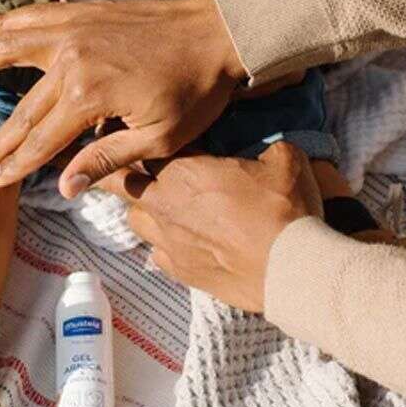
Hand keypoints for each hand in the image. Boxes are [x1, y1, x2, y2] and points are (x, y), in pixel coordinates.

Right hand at [0, 0, 245, 193]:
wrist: (217, 33)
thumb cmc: (195, 90)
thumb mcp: (160, 137)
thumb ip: (107, 159)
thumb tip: (62, 187)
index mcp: (88, 96)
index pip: (41, 140)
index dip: (14, 164)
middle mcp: (70, 61)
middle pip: (22, 107)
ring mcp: (73, 31)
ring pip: (10, 50)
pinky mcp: (81, 13)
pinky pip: (32, 16)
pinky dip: (3, 22)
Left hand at [97, 143, 321, 311]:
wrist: (288, 267)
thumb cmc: (282, 208)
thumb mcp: (283, 159)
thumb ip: (264, 148)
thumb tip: (267, 150)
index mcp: (183, 170)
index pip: (144, 146)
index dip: (143, 139)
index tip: (144, 135)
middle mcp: (165, 203)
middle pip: (120, 182)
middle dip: (117, 172)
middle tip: (121, 165)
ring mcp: (169, 240)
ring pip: (135, 219)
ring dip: (143, 208)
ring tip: (161, 204)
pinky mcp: (179, 271)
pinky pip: (157, 252)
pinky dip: (164, 243)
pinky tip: (182, 240)